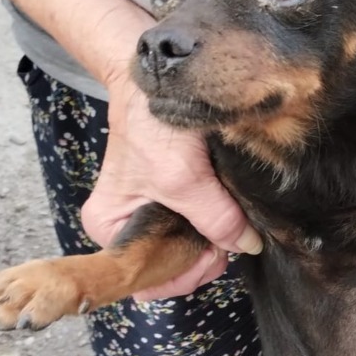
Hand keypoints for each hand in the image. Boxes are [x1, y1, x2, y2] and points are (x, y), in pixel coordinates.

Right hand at [81, 71, 261, 299]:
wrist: (159, 77)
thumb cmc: (153, 124)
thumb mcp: (183, 177)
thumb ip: (216, 218)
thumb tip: (247, 246)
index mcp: (107, 227)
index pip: (144, 278)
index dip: (183, 275)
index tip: (212, 257)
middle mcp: (123, 226)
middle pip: (168, 267)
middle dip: (200, 259)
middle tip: (228, 241)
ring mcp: (148, 214)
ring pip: (185, 250)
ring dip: (211, 244)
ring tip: (230, 226)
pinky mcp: (171, 200)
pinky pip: (194, 230)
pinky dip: (213, 228)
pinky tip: (227, 217)